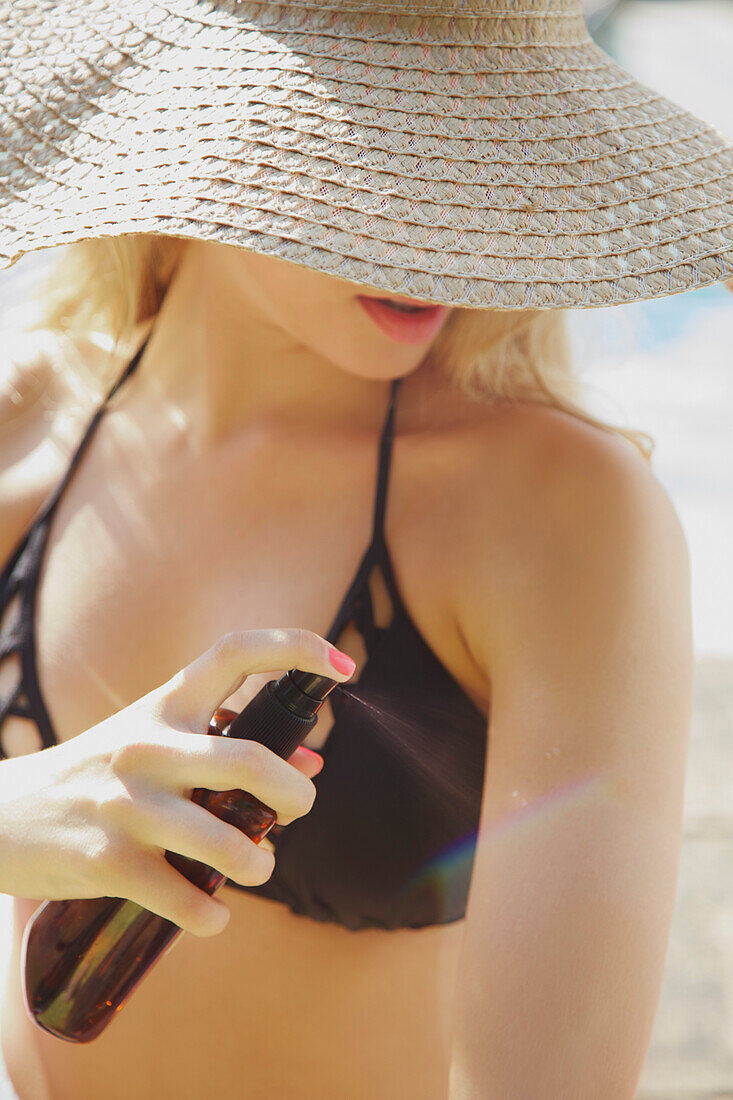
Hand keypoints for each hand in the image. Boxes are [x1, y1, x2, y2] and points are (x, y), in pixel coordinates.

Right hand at [0, 628, 353, 935]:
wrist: (1, 814)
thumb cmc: (97, 774)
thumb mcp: (154, 742)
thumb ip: (224, 746)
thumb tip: (311, 767)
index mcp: (164, 704)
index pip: (236, 653)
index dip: (296, 649)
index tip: (344, 667)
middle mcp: (147, 745)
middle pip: (250, 762)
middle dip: (295, 796)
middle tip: (299, 810)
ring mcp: (126, 803)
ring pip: (227, 842)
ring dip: (259, 865)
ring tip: (257, 869)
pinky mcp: (107, 860)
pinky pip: (184, 899)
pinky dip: (211, 916)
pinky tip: (213, 915)